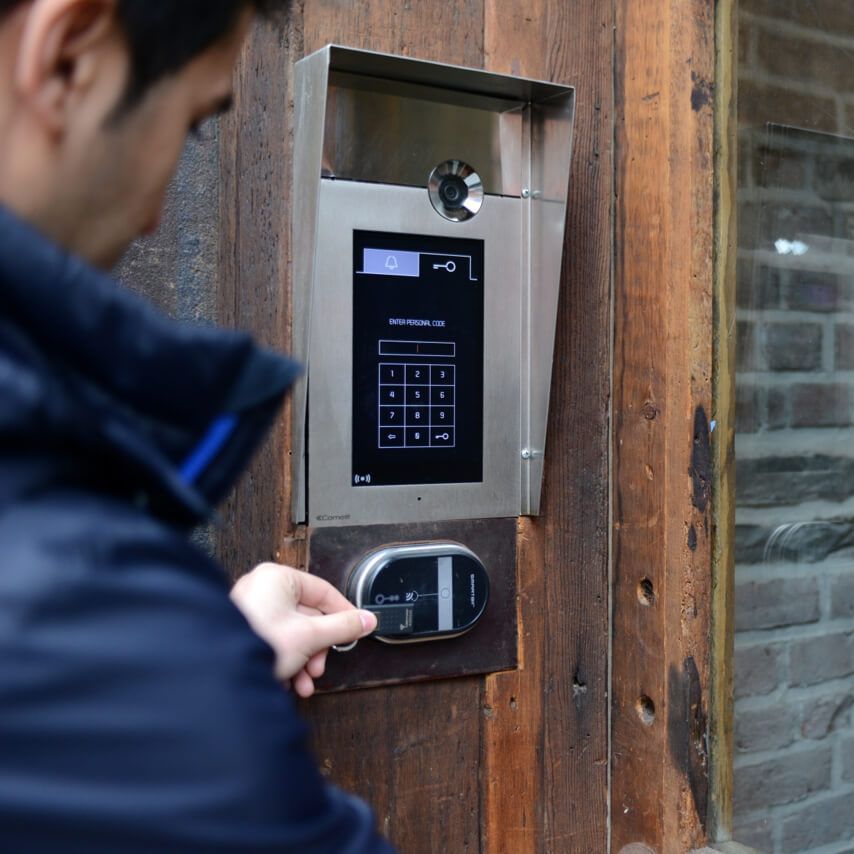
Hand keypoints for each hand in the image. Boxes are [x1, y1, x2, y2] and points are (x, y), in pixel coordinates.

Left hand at [230, 563, 376, 697]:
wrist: (220, 674)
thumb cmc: (257, 642)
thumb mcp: (311, 635)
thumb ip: (343, 627)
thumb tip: (366, 620)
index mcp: (278, 578)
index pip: (323, 591)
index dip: (343, 613)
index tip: (356, 628)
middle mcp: (262, 589)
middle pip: (307, 617)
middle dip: (316, 650)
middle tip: (319, 665)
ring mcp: (250, 610)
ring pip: (291, 634)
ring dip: (303, 661)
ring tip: (304, 681)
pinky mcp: (242, 631)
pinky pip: (274, 642)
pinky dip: (285, 662)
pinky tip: (287, 682)